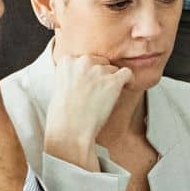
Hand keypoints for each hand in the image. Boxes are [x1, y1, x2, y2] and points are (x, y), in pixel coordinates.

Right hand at [43, 53, 130, 170]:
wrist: (70, 131)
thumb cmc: (63, 115)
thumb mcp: (60, 87)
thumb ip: (73, 75)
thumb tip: (87, 74)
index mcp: (66, 61)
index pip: (85, 59)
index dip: (89, 73)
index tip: (88, 85)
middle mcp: (82, 62)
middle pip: (100, 62)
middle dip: (101, 75)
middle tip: (96, 94)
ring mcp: (98, 71)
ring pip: (113, 69)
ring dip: (111, 81)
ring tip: (103, 98)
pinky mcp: (113, 81)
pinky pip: (128, 73)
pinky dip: (129, 80)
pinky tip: (126, 88)